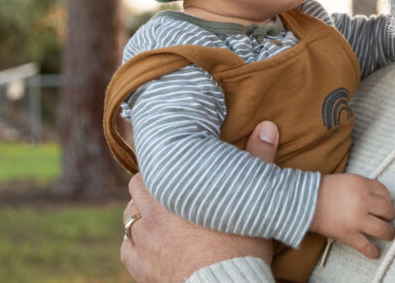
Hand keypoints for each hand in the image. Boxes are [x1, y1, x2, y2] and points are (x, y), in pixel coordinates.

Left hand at [119, 121, 279, 282]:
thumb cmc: (241, 244)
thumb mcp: (250, 198)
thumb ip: (257, 158)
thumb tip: (267, 126)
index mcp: (172, 189)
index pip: (152, 164)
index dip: (163, 164)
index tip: (174, 166)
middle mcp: (151, 212)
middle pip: (137, 187)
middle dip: (150, 187)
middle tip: (170, 192)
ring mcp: (143, 242)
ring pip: (129, 218)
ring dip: (141, 215)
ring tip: (161, 218)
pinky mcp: (141, 268)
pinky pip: (127, 250)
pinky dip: (136, 246)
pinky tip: (150, 246)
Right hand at [309, 173, 394, 258]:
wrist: (305, 201)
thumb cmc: (322, 189)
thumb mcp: (346, 180)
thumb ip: (362, 186)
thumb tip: (375, 198)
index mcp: (362, 185)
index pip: (385, 192)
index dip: (388, 199)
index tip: (386, 204)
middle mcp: (363, 201)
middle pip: (388, 210)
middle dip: (390, 216)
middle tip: (388, 219)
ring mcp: (357, 219)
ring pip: (384, 230)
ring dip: (389, 233)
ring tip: (388, 235)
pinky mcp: (349, 234)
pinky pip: (367, 246)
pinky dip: (373, 252)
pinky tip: (375, 252)